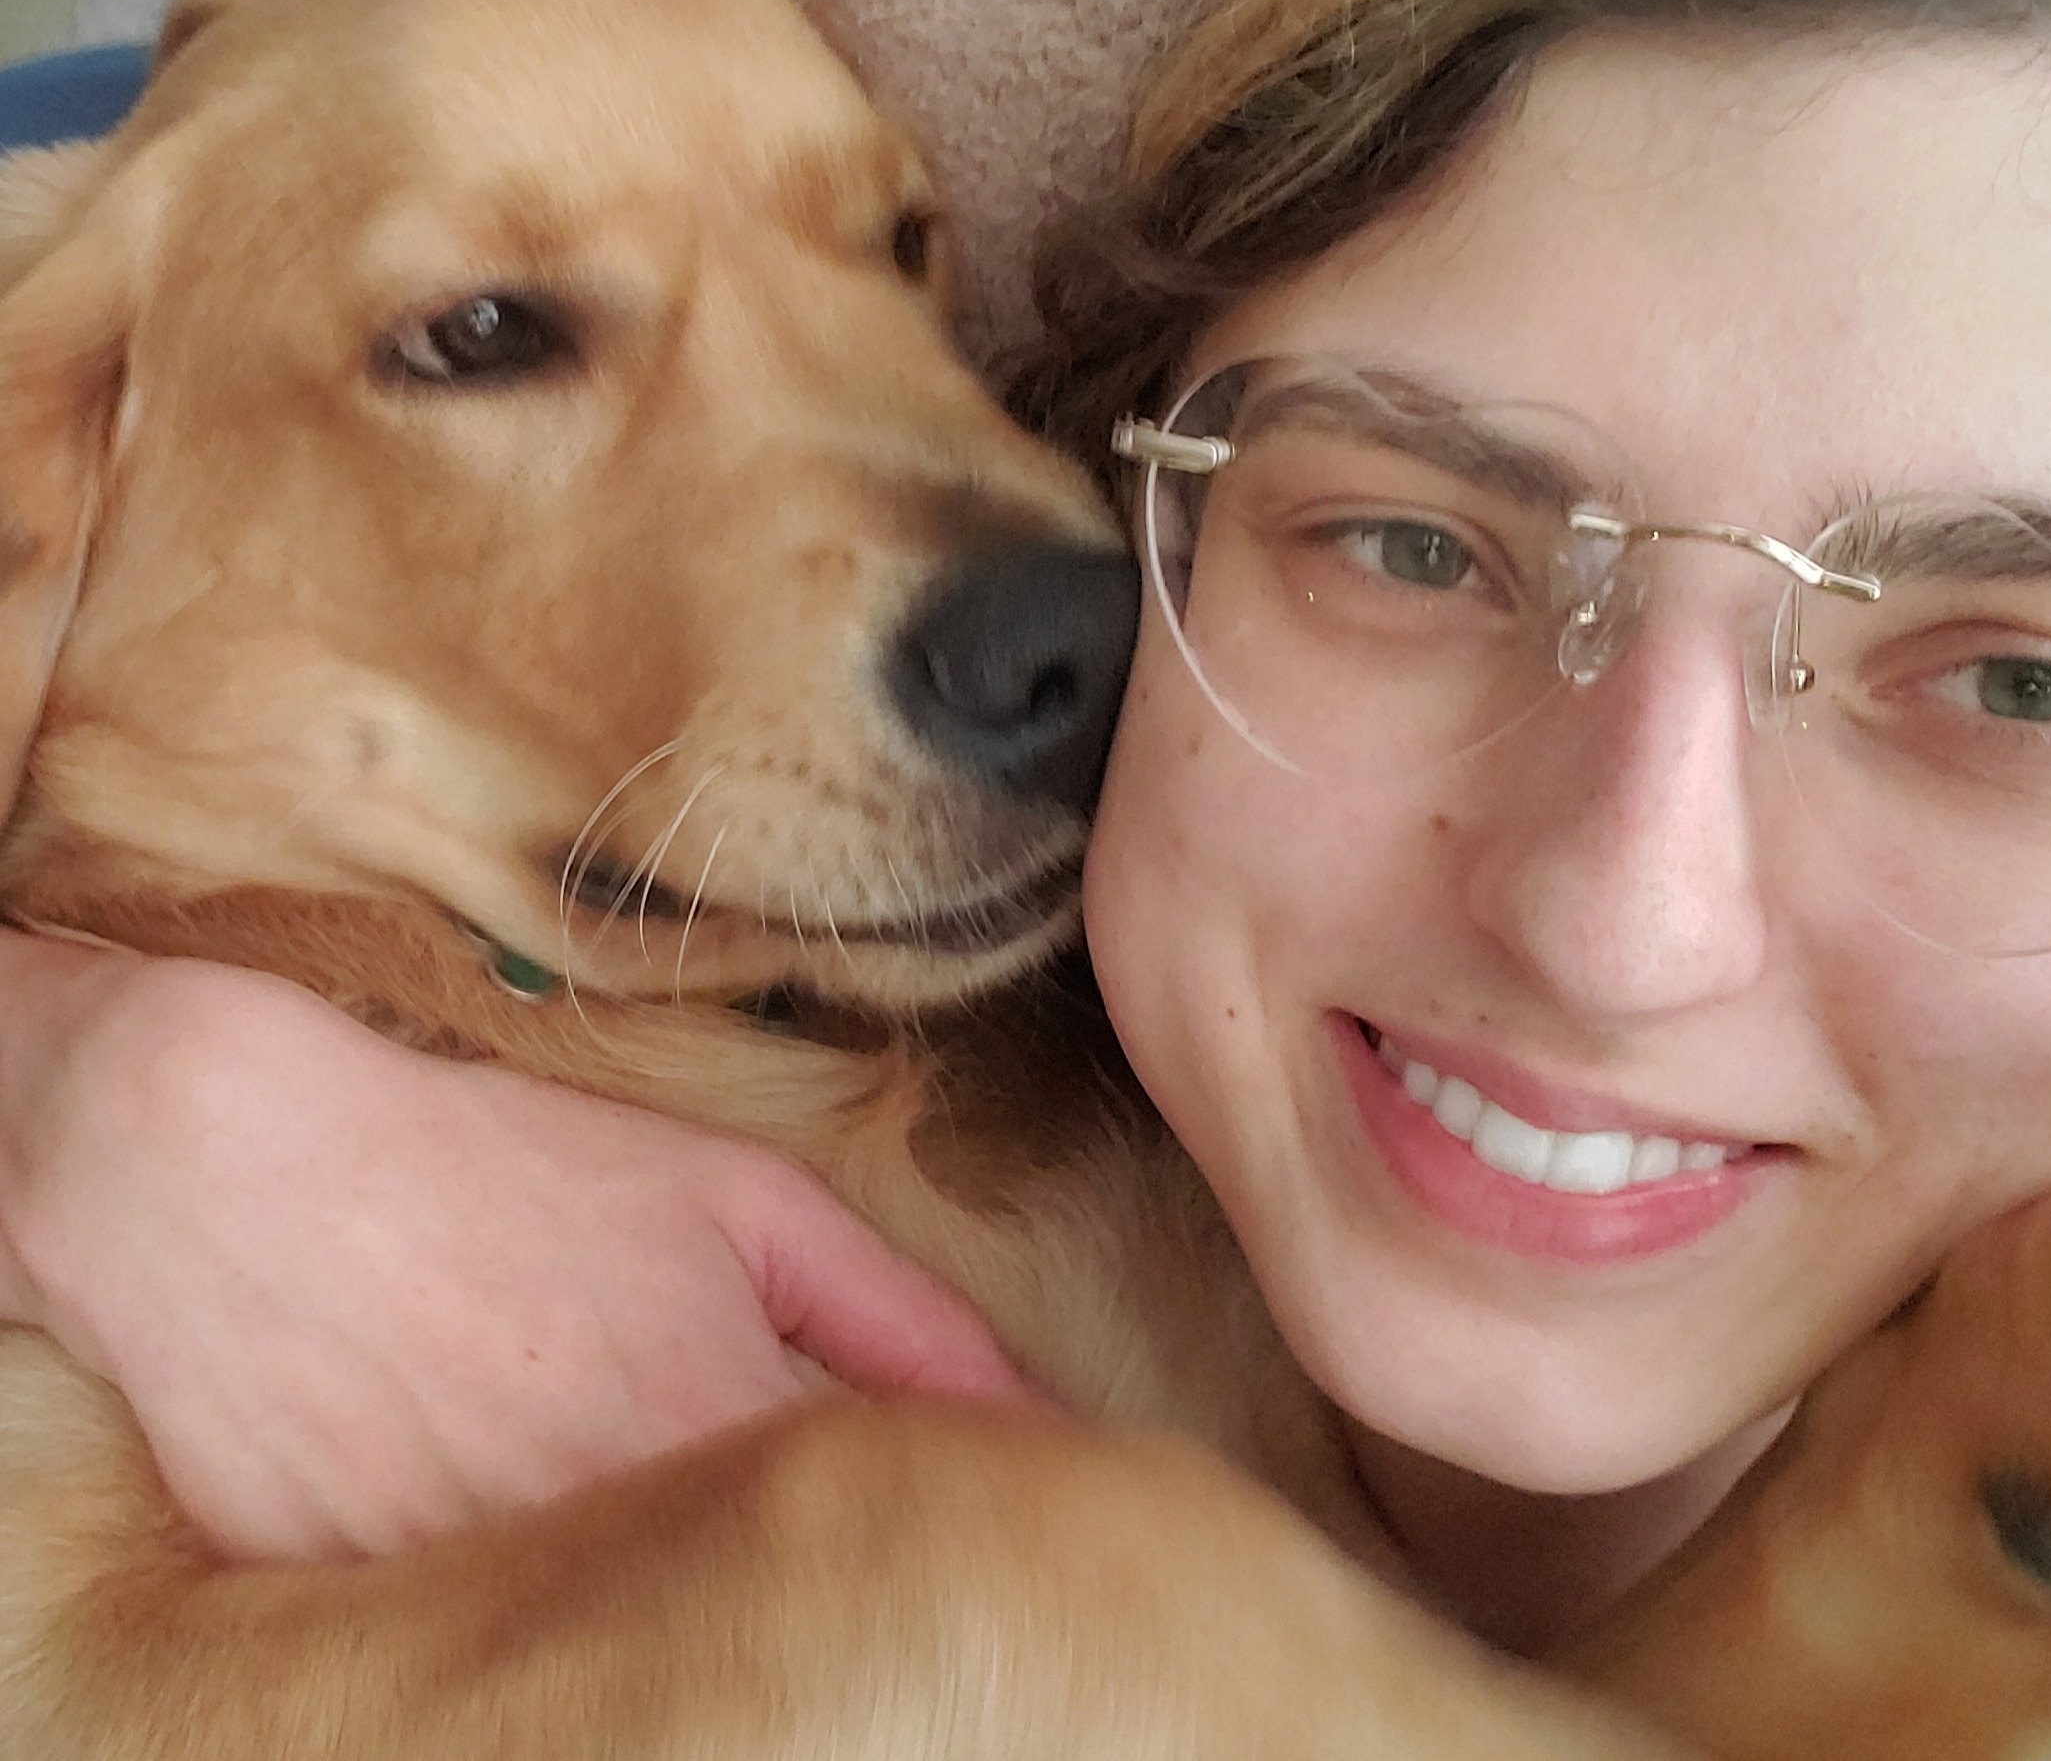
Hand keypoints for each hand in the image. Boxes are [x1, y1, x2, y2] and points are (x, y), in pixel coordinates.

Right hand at [0, 932, 1028, 1559]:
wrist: (237, 1174)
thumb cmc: (504, 1171)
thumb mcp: (741, 1202)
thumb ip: (903, 1320)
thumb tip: (1038, 1416)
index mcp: (726, 1421)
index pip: (901, 1528)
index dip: (957, 1535)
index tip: (1002, 1537)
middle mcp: (621, 1523)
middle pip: (783, 1613)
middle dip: (828, 1589)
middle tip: (850, 1558)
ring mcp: (493, 1584)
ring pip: (656, 1648)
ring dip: (701, 1615)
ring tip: (673, 1529)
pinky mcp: (381, 1625)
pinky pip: (514, 1655)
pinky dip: (557, 1625)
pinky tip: (554, 1549)